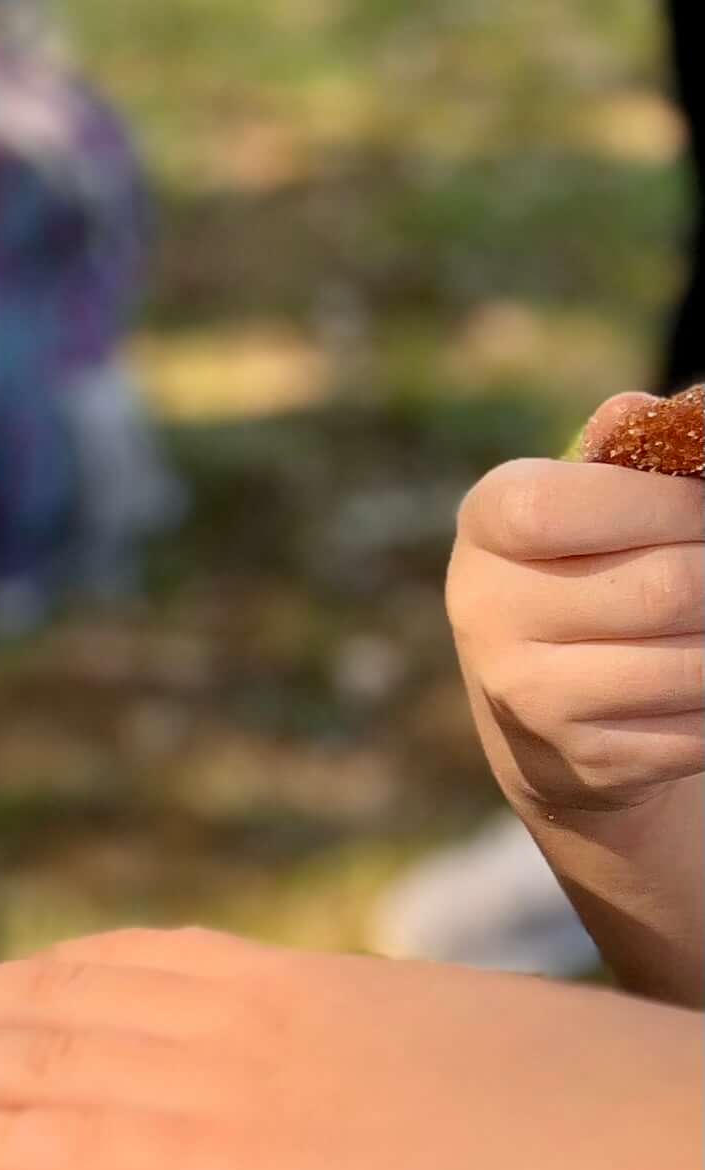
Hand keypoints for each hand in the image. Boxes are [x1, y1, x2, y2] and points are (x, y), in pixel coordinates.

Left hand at [0, 929, 704, 1169]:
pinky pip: (94, 1151)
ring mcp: (242, 1094)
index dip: (39, 972)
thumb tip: (332, 1081)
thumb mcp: (440, 1048)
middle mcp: (251, 1018)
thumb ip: (356, 1052)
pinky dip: (8, 1140)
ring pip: (56, 1061)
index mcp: (302, 983)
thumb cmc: (581, 1112)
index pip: (134, 962)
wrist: (652, 1146)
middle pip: (68, 999)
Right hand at [448, 441, 703, 819]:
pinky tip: (698, 675)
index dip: (668, 504)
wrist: (543, 709)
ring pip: (694, 664)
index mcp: (485, 523)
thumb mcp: (585, 506)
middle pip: (666, 588)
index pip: (570, 505)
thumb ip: (625, 457)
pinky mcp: (584, 760)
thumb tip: (673, 410)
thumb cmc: (584, 570)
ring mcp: (529, 692)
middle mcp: (487, 608)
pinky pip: (699, 729)